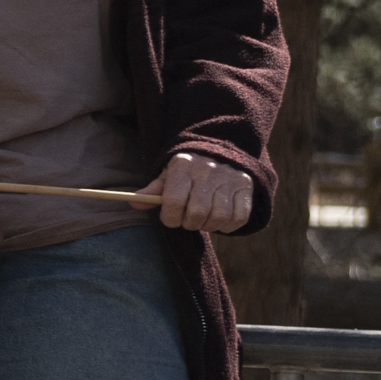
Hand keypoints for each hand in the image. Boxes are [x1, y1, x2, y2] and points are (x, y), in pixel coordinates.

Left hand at [139, 150, 253, 234]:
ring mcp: (230, 178)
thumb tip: (134, 203)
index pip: (174, 201)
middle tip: (187, 220)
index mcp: (184, 166)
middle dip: (189, 223)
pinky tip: (219, 221)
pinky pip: (239, 217)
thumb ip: (152, 191)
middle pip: (197, 212)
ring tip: (202, 220)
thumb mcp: (167, 176)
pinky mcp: (246, 187)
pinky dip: (227, 226)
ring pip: (219, 217)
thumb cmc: (186, 172)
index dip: (170, 217)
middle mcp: (208, 170)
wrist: (218, 153)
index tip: (170, 218)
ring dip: (208, 226)